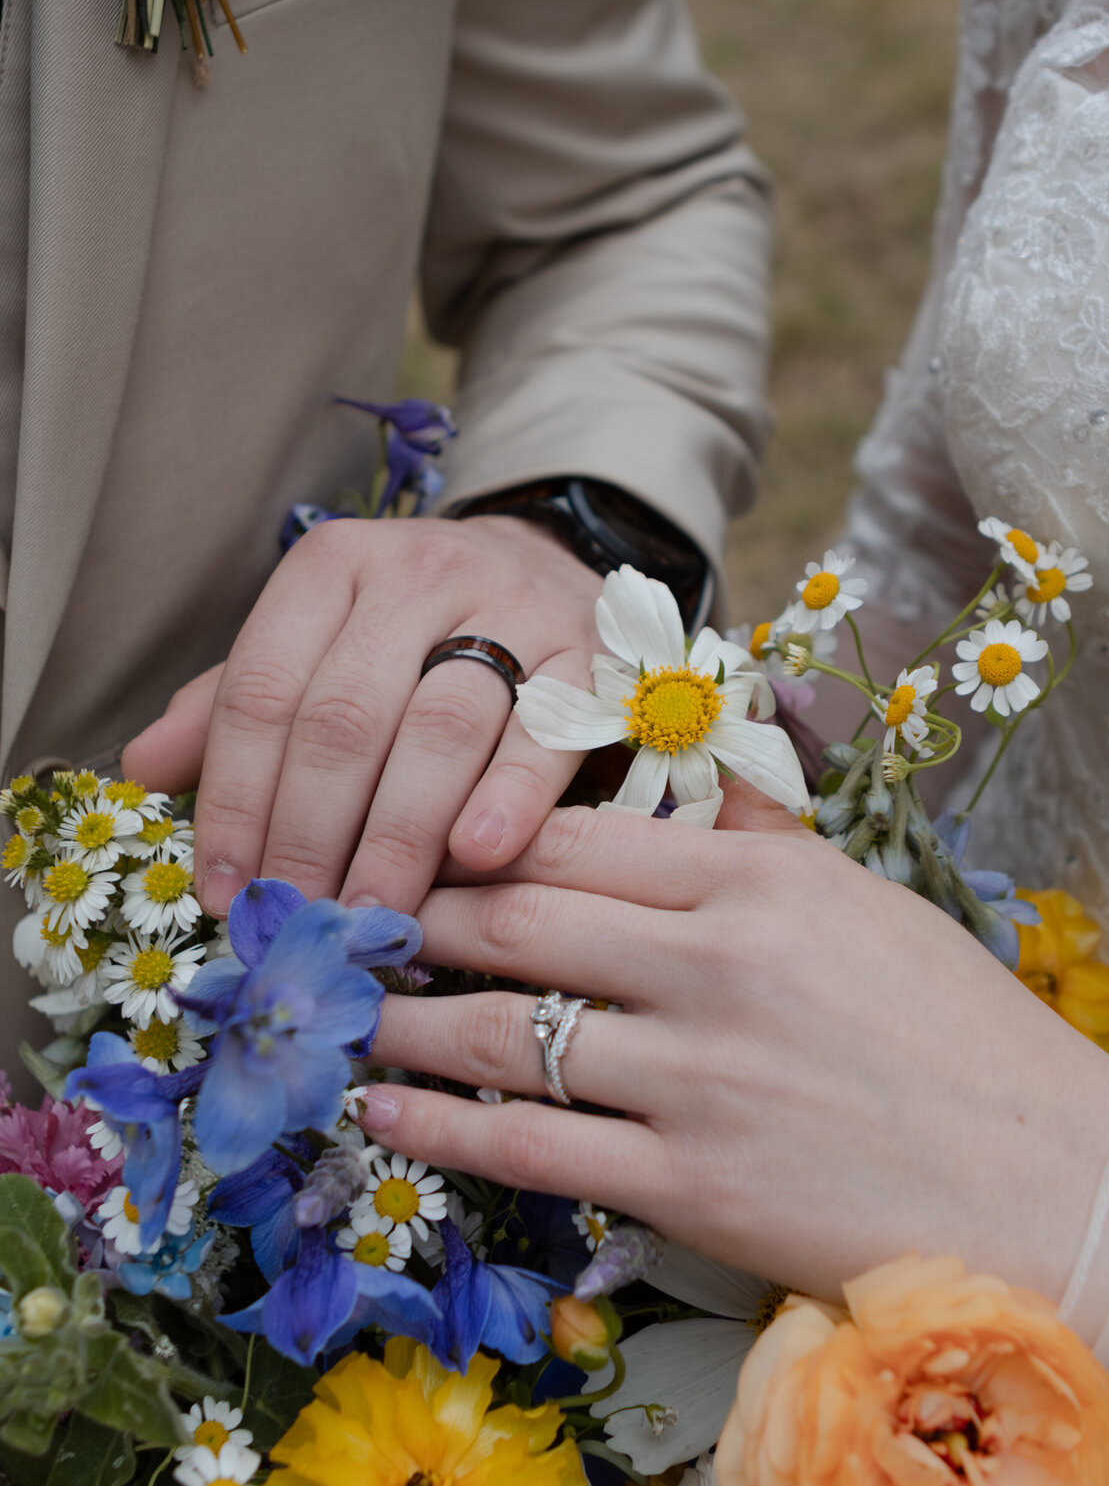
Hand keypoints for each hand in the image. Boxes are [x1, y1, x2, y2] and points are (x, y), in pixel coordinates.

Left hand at [122, 516, 602, 916]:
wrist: (548, 568)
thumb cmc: (415, 632)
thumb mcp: (318, 643)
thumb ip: (233, 706)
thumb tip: (142, 769)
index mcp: (333, 567)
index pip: (263, 687)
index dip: (234, 797)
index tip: (224, 888)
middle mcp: (419, 573)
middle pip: (346, 714)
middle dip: (310, 829)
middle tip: (298, 918)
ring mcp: (513, 608)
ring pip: (441, 726)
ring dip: (399, 833)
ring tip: (373, 912)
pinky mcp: (589, 655)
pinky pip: (544, 732)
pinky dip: (510, 797)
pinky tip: (478, 855)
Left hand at [357, 792, 1108, 1302]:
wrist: (1049, 1182)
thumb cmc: (956, 1034)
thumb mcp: (865, 902)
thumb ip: (761, 841)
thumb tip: (689, 777)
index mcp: (757, 882)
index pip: (574, 840)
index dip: (473, 841)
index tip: (417, 848)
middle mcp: (715, 965)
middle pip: (518, 920)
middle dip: (417, 916)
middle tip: (353, 921)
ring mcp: (697, 1077)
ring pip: (503, 1034)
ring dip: (405, 1023)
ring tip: (350, 1017)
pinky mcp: (691, 1184)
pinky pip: (529, 1148)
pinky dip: (440, 1131)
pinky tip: (385, 1117)